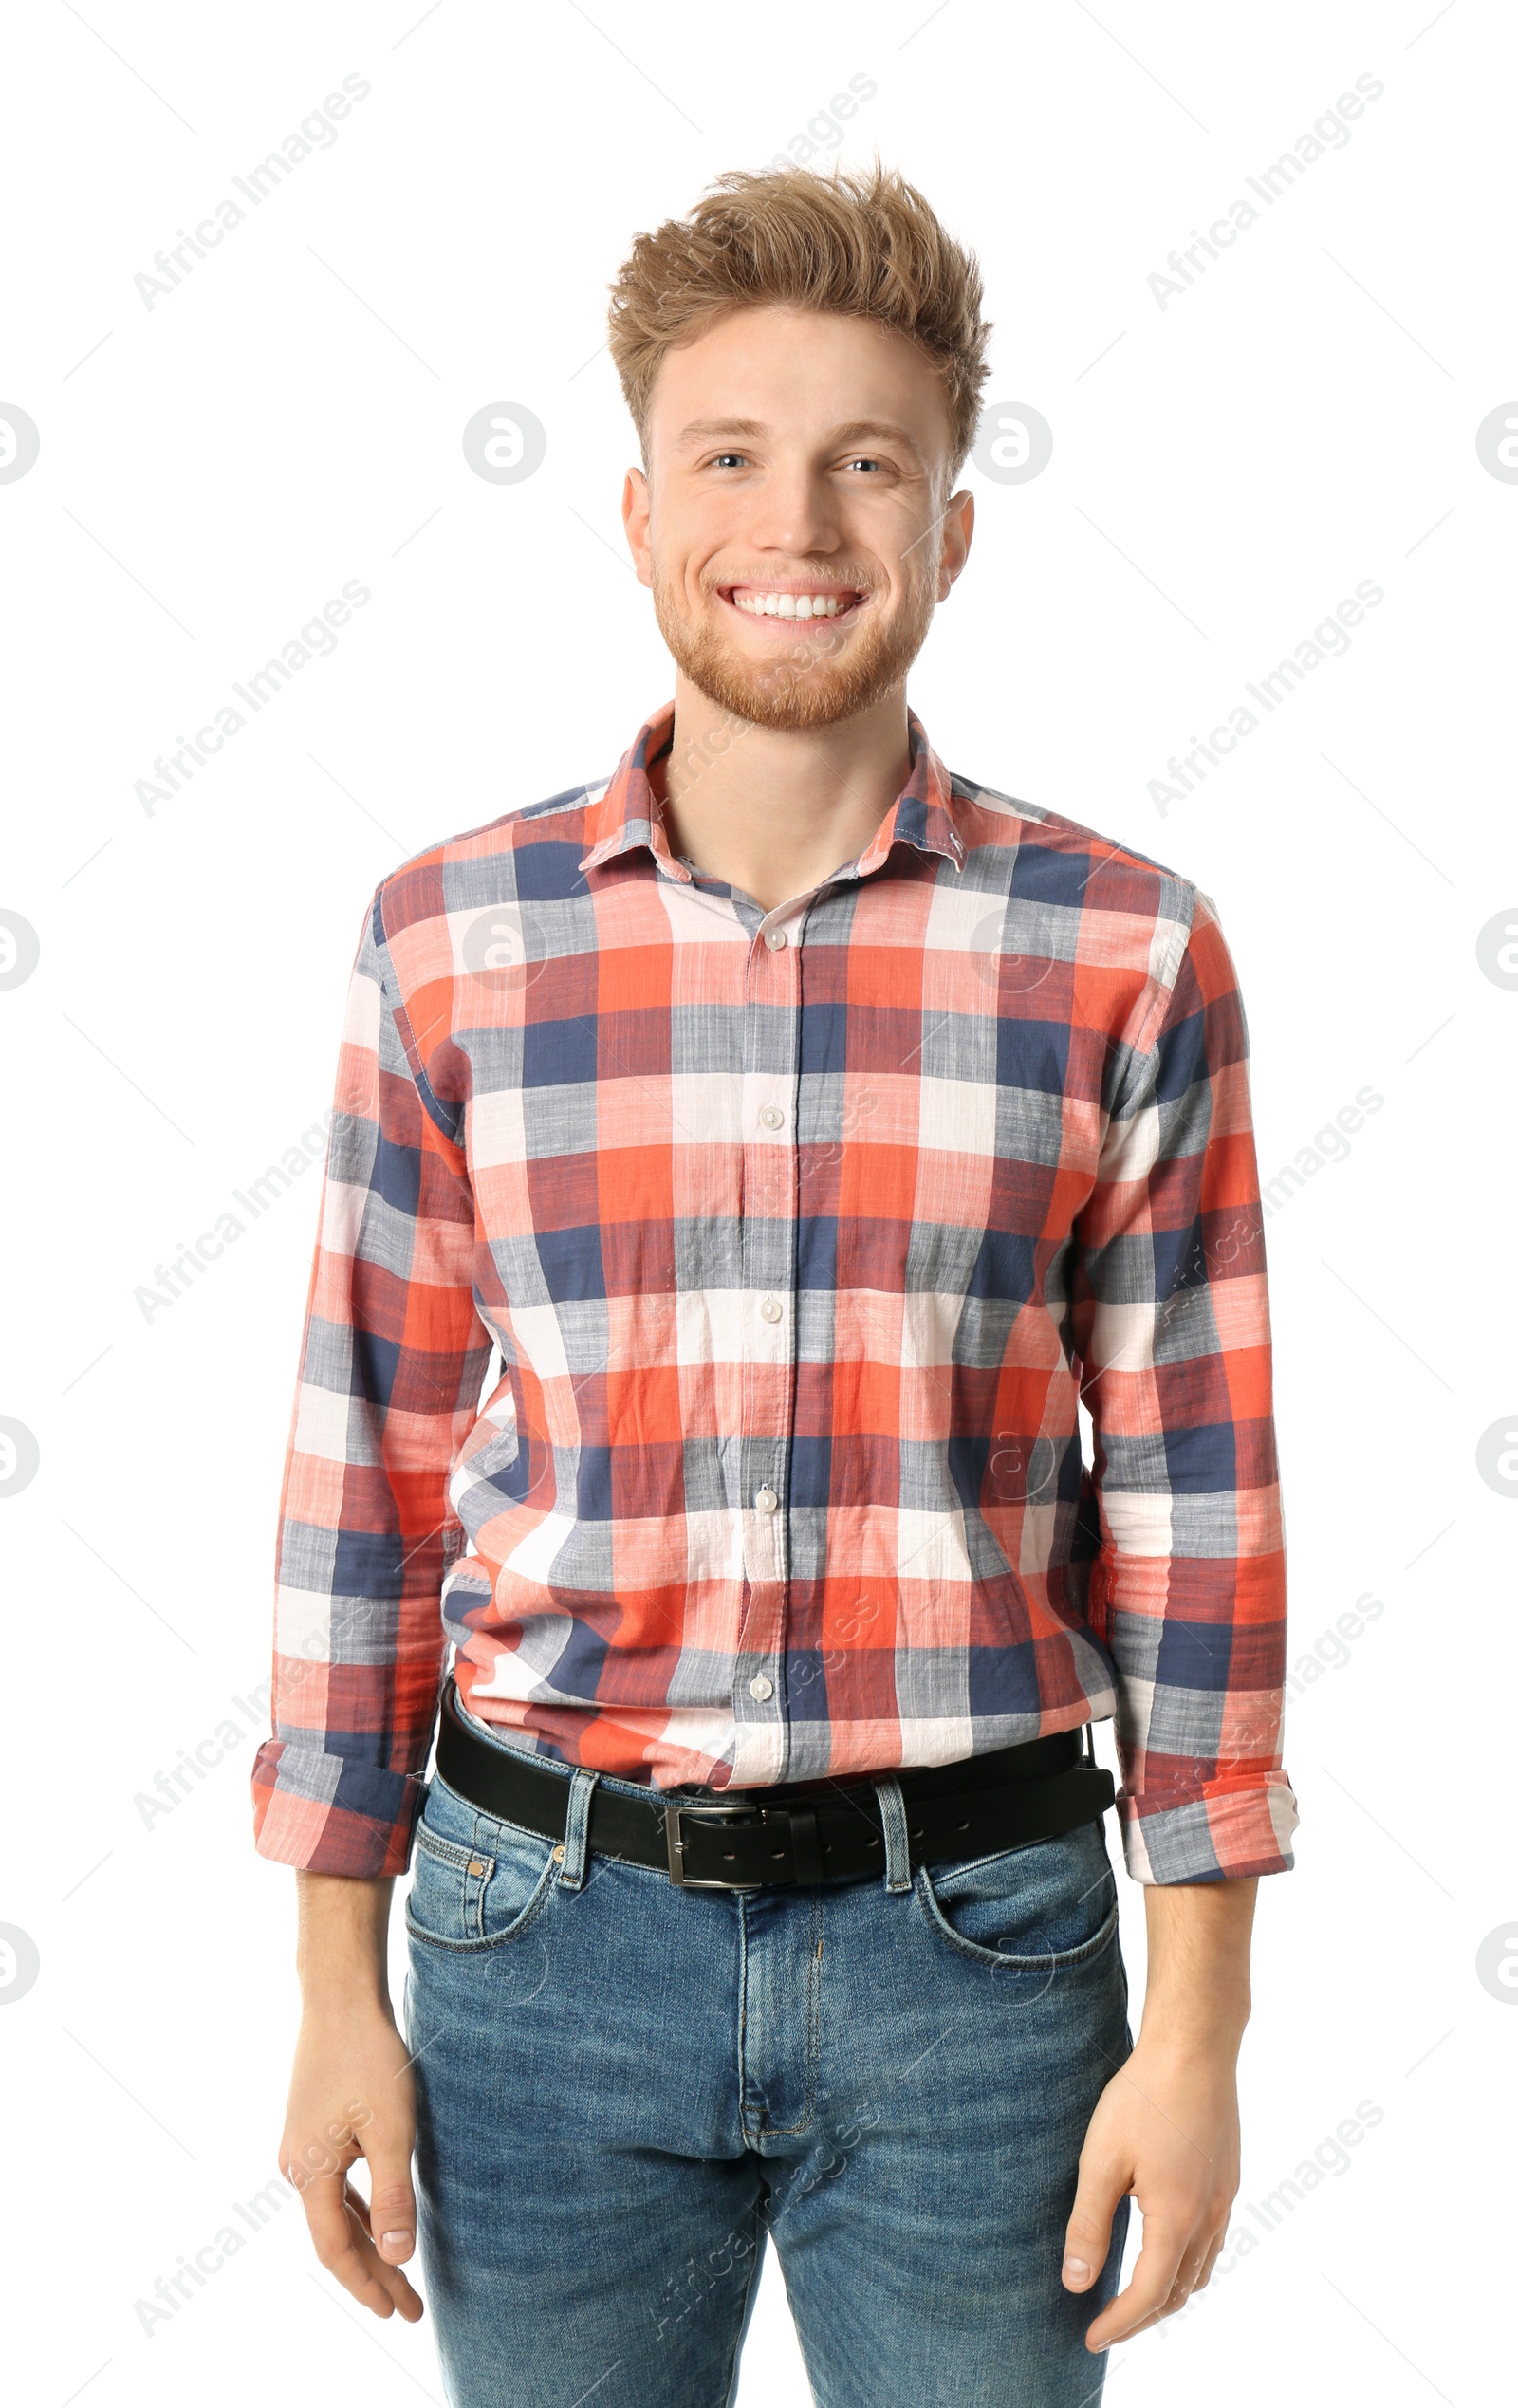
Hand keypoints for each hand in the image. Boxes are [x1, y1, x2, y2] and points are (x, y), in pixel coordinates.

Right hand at [279, 2002, 423, 2320]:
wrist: (339, 1999)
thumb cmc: (367, 2058)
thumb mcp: (391, 2130)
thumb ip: (393, 2195)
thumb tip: (398, 2257)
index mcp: (309, 2173)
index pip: (336, 2249)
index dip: (366, 2284)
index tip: (396, 2311)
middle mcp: (297, 2167)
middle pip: (336, 2236)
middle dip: (374, 2274)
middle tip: (411, 2310)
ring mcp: (304, 2147)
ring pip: (338, 2212)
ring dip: (370, 2243)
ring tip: (400, 2277)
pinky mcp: (316, 2129)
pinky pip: (338, 2185)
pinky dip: (361, 2211)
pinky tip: (380, 2223)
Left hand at [1061, 2034, 1240, 2350]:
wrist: (1195, 2047)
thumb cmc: (1143, 2097)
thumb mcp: (1101, 2160)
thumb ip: (1089, 2225)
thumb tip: (1076, 2283)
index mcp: (1176, 2218)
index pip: (1148, 2295)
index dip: (1119, 2324)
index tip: (1091, 2338)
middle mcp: (1209, 2217)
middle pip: (1179, 2292)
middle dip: (1143, 2318)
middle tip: (1107, 2327)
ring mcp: (1224, 2198)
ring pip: (1200, 2270)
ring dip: (1168, 2294)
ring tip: (1133, 2299)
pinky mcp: (1228, 2178)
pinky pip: (1211, 2242)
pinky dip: (1187, 2264)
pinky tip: (1165, 2249)